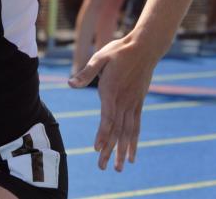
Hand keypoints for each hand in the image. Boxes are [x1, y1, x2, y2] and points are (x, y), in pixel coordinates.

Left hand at [68, 36, 155, 171]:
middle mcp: (123, 101)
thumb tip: (70, 84)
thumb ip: (86, 73)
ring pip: (128, 132)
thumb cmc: (119, 51)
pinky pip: (136, 126)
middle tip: (102, 168)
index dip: (103, 134)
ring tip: (120, 168)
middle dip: (110, 151)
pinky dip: (134, 141)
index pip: (108, 117)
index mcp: (112, 91)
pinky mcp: (138, 103)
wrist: (144, 47)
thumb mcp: (100, 57)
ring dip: (123, 151)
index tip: (98, 149)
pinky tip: (133, 154)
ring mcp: (133, 103)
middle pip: (117, 130)